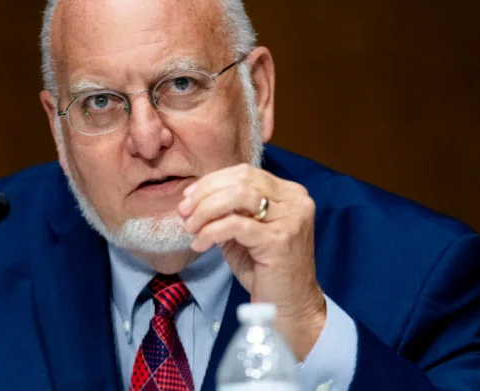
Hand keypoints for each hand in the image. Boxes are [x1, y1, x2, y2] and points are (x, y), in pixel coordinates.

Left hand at [177, 163, 325, 359]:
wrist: (290, 306)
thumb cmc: (266, 271)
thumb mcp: (245, 233)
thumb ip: (228, 211)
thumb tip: (194, 199)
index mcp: (289, 193)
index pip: (245, 173)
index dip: (212, 181)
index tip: (189, 198)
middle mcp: (295, 200)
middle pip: (240, 180)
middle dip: (205, 194)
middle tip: (184, 213)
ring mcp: (290, 218)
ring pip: (238, 196)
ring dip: (206, 210)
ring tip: (191, 228)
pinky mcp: (279, 239)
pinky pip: (235, 225)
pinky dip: (211, 231)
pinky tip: (200, 244)